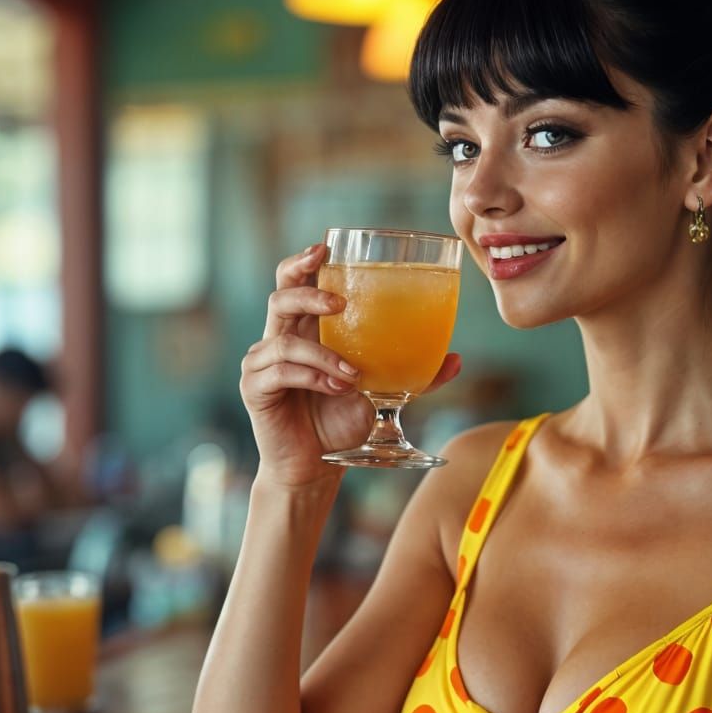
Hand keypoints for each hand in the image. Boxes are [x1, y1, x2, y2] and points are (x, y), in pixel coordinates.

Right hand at [241, 243, 462, 490]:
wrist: (316, 465)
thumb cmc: (344, 420)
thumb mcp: (384, 393)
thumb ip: (414, 375)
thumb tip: (456, 358)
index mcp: (306, 327)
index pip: (296, 281)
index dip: (304, 261)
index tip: (325, 247)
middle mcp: (280, 337)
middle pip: (281, 294)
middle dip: (308, 290)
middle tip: (338, 302)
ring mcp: (262, 361)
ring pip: (285, 339)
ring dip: (323, 354)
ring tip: (351, 374)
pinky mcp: (255, 388)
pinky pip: (281, 371)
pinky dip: (311, 377)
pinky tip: (335, 389)